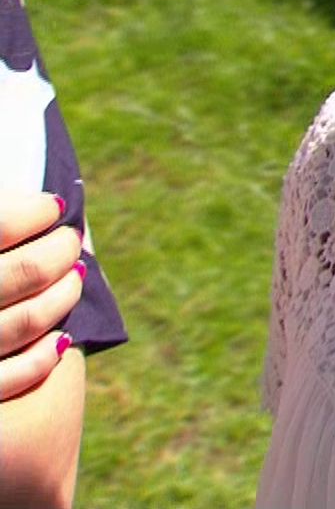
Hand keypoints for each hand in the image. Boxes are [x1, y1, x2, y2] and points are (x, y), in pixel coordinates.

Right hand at [0, 192, 81, 400]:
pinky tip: (60, 338)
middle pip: (23, 273)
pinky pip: (9, 378)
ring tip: (75, 276)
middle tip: (69, 240)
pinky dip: (43, 357)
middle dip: (59, 251)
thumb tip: (28, 206)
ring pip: (27, 321)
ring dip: (63, 296)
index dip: (33, 212)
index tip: (51, 206)